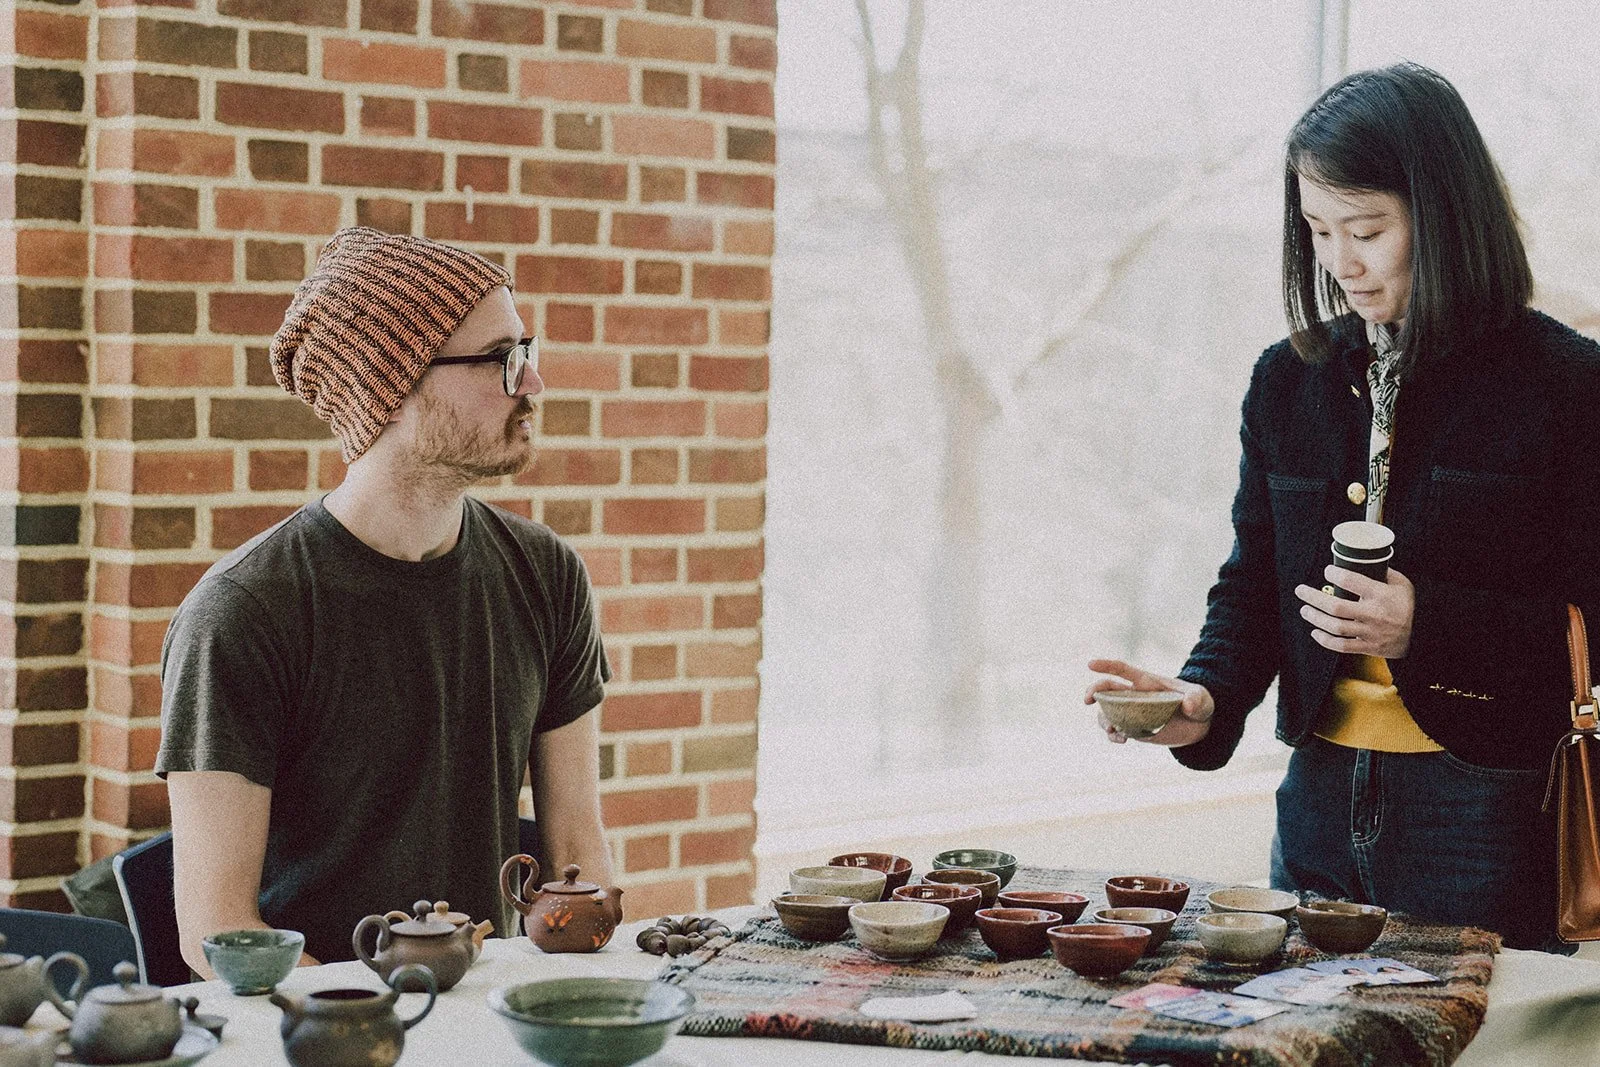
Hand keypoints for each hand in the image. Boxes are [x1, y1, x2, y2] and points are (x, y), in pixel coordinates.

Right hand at [1083, 659, 1213, 747]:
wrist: (1199, 724)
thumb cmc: (1199, 703)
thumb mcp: (1202, 698)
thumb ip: (1196, 698)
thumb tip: (1189, 705)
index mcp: (1146, 682)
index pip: (1123, 670)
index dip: (1106, 665)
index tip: (1090, 665)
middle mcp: (1135, 695)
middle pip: (1107, 689)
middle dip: (1093, 691)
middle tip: (1087, 701)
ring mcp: (1132, 712)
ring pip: (1107, 712)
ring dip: (1103, 719)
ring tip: (1111, 730)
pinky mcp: (1135, 728)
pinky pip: (1117, 730)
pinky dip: (1113, 735)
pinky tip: (1121, 740)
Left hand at [1294, 565, 1413, 657]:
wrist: (1424, 635)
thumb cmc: (1409, 605)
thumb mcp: (1402, 584)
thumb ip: (1382, 572)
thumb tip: (1361, 561)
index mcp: (1381, 595)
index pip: (1351, 581)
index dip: (1334, 574)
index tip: (1327, 571)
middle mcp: (1373, 614)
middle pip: (1336, 607)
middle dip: (1313, 598)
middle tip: (1300, 591)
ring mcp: (1370, 632)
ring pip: (1335, 627)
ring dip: (1315, 618)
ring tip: (1304, 610)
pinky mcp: (1367, 647)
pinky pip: (1341, 646)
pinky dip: (1325, 640)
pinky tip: (1315, 632)